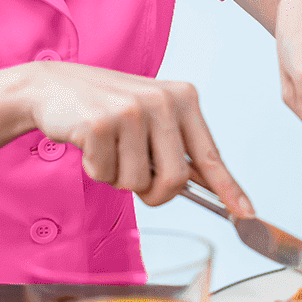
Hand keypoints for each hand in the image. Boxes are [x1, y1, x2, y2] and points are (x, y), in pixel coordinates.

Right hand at [24, 61, 253, 214]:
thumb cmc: (108, 108)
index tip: (247, 214)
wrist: (54, 87)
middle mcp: (163, 100)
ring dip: (117, 176)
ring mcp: (132, 110)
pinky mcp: (101, 122)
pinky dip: (96, 169)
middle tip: (133, 175)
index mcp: (183, 98)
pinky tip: (90, 142)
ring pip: (137, 182)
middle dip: (153, 192)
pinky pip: (105, 174)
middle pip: (175, 180)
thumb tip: (210, 188)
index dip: (229, 189)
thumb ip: (178, 149)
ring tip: (108, 146)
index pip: (211, 155)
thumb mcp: (151, 119)